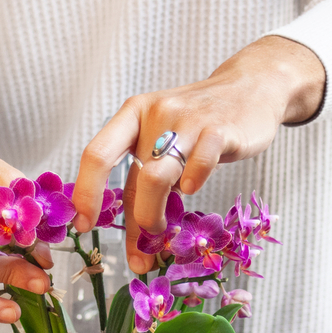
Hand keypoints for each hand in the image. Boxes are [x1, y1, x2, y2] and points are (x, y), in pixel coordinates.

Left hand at [70, 36, 323, 272]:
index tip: (81, 226)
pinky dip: (193, 185)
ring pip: (159, 177)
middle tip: (142, 244)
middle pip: (133, 176)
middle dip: (135, 220)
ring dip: (155, 213)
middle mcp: (156, 114)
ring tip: (162, 229)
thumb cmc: (197, 124)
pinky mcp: (220, 130)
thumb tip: (134, 243)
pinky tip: (192, 187)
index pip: (97, 154)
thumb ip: (143, 182)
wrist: (250, 89)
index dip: (85, 193)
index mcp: (133, 114)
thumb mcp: (162, 142)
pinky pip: (200, 166)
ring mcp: (188, 121)